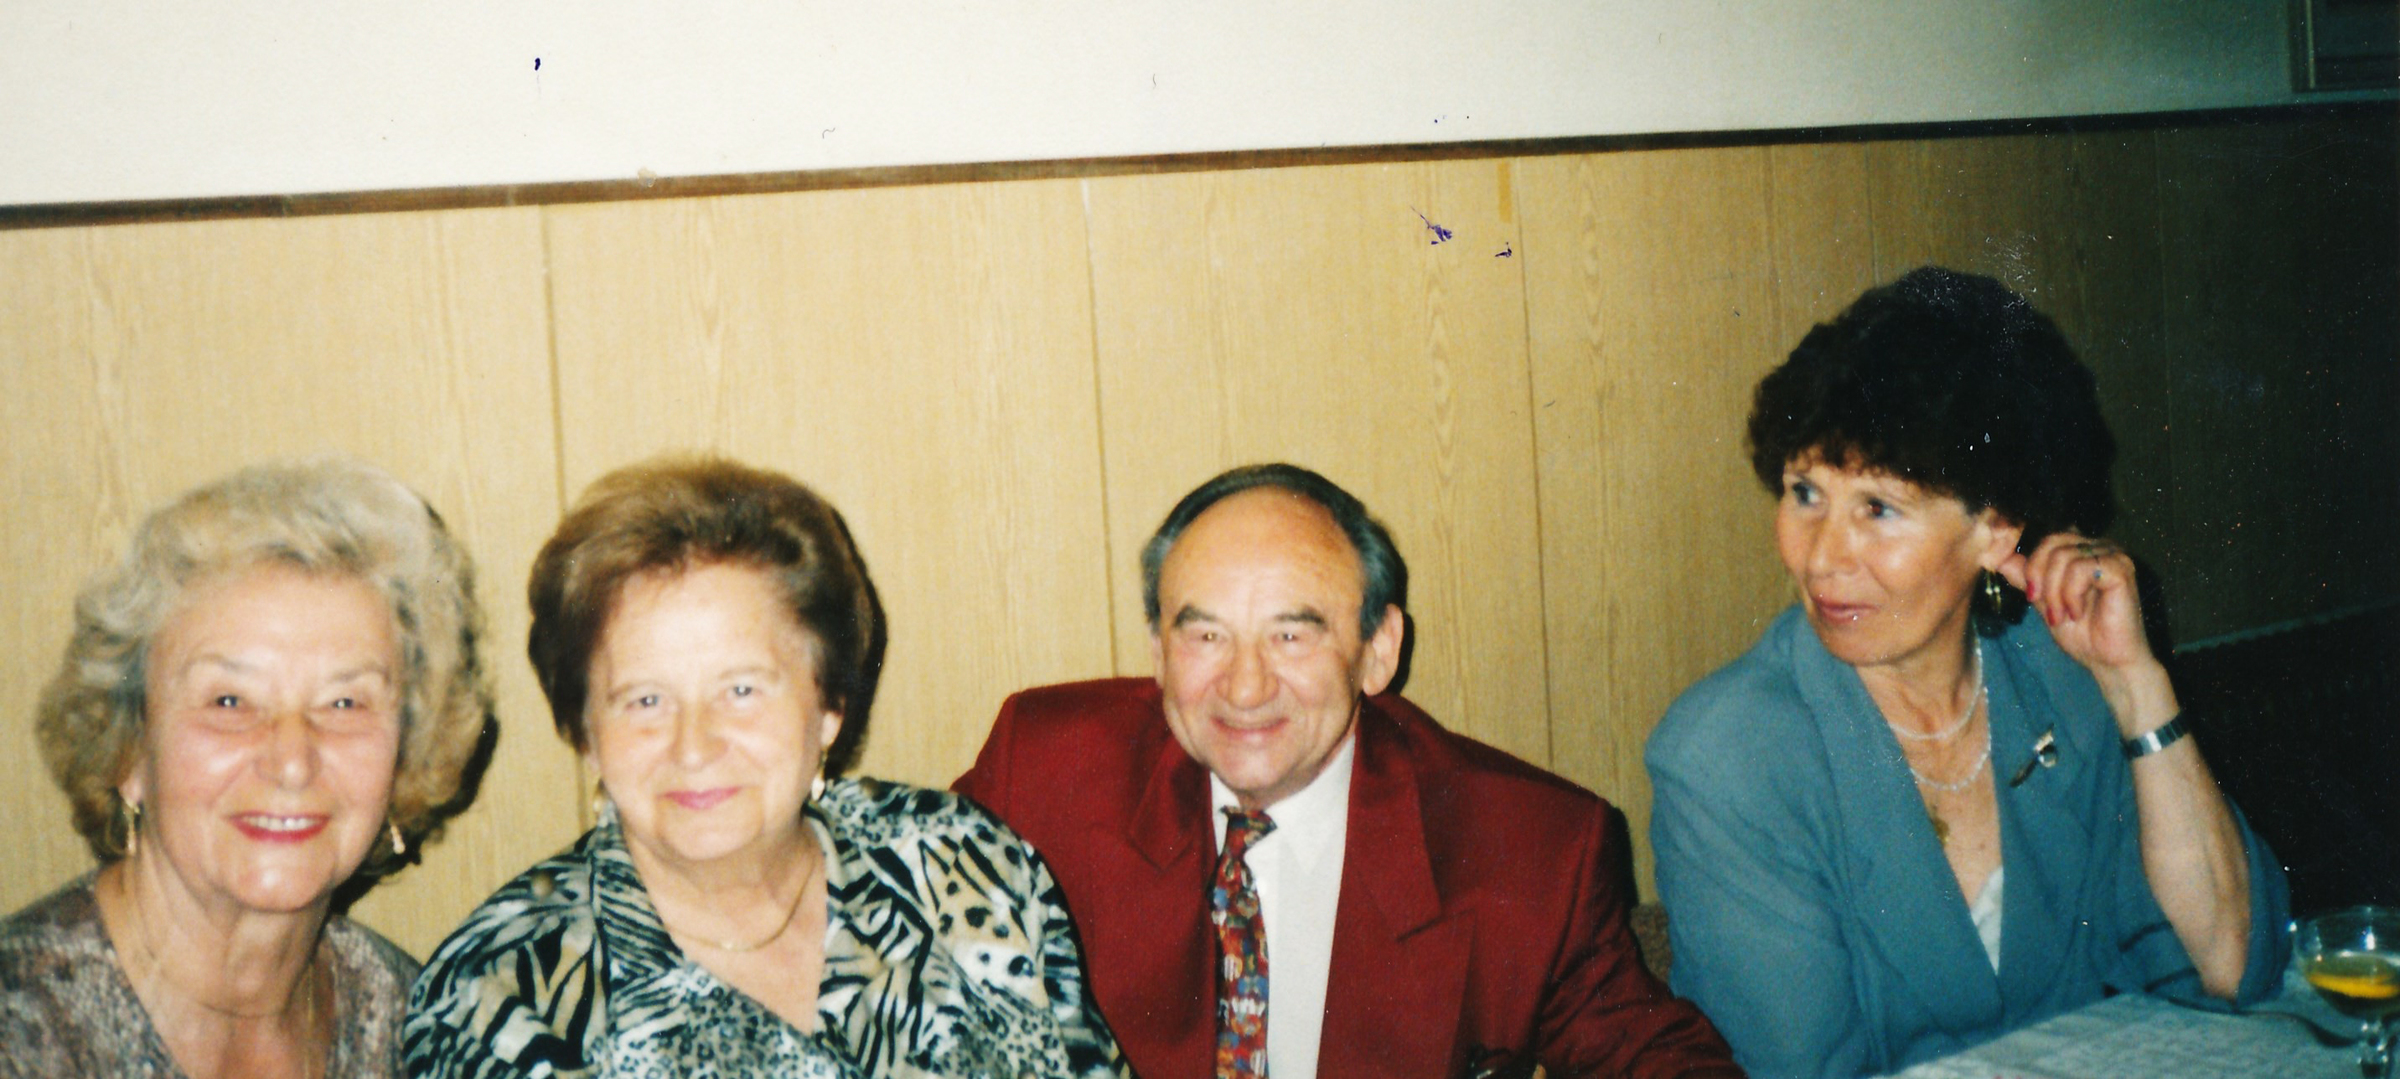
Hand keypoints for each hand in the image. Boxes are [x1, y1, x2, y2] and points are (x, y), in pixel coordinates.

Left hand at [1995, 532, 2174, 728]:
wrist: (2108, 660)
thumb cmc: (2081, 632)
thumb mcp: (2042, 601)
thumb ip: (2024, 577)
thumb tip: (1993, 555)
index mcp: (2081, 550)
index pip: (2044, 538)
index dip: (2026, 560)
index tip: (2023, 589)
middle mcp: (2098, 546)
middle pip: (2051, 543)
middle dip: (2038, 578)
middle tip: (2044, 608)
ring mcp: (2112, 555)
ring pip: (2063, 557)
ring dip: (2055, 593)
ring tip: (2062, 616)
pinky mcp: (2121, 569)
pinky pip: (2082, 569)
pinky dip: (2072, 594)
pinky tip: (2078, 612)